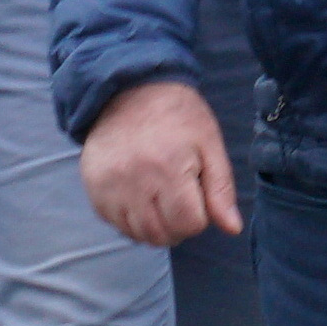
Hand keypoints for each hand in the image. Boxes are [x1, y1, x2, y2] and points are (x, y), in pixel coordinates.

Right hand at [80, 77, 242, 246]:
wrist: (127, 90)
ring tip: (161, 199)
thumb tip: (232, 228)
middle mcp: (135, 181)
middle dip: (179, 225)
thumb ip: (221, 188)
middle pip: (163, 235)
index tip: (197, 194)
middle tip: (181, 200)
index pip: (190, 224)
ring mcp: (110, 187)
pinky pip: (115, 224)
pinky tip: (140, 197)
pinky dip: (131, 220)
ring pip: (138, 234)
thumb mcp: (209, 143)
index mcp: (169, 167)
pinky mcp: (94, 189)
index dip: (200, 215)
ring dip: (155, 227)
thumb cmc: (176, 115)